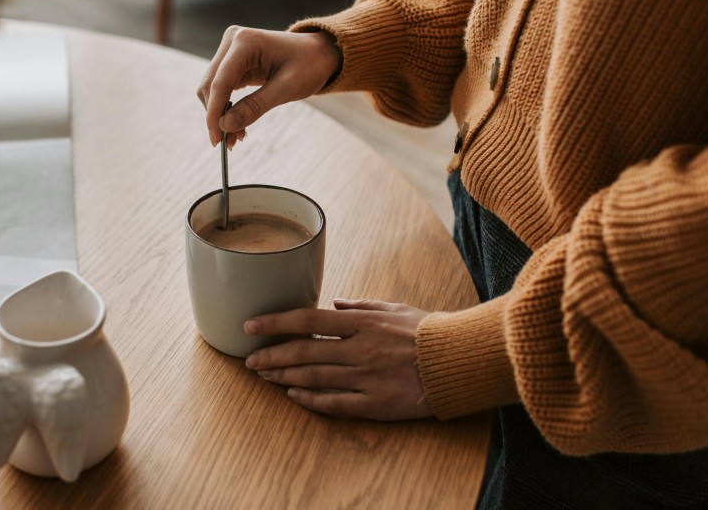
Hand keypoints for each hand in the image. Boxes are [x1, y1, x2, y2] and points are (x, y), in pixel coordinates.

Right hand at [197, 26, 340, 148]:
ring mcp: (231, 50)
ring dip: (219, 114)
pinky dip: (226, 108)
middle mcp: (233, 40)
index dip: (214, 113)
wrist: (319, 53)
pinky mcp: (233, 61)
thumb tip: (225, 126)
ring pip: (212, 88)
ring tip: (235, 137)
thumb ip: (255, 107)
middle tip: (226, 143)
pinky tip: (237, 125)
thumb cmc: (309, 65)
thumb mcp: (286, 89)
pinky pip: (221, 88)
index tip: (216, 139)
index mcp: (245, 42)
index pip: (220, 82)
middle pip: (210, 84)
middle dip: (216, 116)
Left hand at [243, 299, 432, 420]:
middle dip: (271, 356)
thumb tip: (334, 303)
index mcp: (362, 323)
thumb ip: (361, 306)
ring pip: (313, 378)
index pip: (308, 321)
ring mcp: (366, 378)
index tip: (251, 325)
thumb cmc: (427, 332)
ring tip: (264, 376)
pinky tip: (294, 396)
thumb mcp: (394, 308)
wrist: (459, 361)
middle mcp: (359, 350)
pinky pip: (335, 403)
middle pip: (304, 353)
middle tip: (249, 359)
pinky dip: (311, 400)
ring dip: (284, 377)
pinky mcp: (376, 403)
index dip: (275, 323)